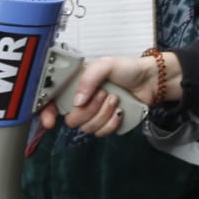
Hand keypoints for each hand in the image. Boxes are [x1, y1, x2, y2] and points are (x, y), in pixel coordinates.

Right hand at [38, 53, 168, 137]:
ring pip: (87, 128)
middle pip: (72, 120)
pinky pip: (102, 133)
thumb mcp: (105, 65)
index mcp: (76, 86)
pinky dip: (112, 122)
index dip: (47, 114)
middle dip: (89, 109)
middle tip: (104, 93)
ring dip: (104, 113)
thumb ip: (88, 78)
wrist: (151, 81)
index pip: (53, 103)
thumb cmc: (127, 69)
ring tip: (115, 98)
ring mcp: (95, 115)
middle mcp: (83, 102)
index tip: (51, 121)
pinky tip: (120, 111)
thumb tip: (78, 100)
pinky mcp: (108, 124)